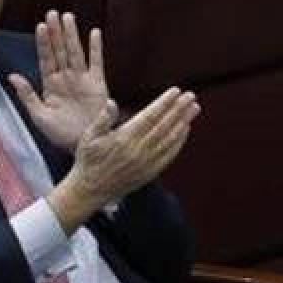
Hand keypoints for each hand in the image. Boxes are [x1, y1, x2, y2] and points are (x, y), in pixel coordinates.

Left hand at [10, 11, 107, 153]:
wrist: (87, 144)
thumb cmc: (62, 134)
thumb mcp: (39, 116)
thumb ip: (27, 95)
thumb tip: (12, 76)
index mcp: (50, 85)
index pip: (46, 59)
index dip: (43, 43)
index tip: (40, 26)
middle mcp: (66, 78)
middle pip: (60, 50)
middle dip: (56, 32)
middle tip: (52, 12)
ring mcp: (82, 79)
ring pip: (75, 52)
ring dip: (72, 35)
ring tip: (68, 17)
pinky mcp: (98, 84)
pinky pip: (97, 62)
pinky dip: (96, 47)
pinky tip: (94, 32)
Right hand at [49, 87, 199, 233]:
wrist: (90, 191)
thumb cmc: (88, 160)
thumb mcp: (89, 137)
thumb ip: (102, 120)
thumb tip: (111, 102)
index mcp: (124, 139)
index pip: (149, 116)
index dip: (164, 103)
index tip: (176, 91)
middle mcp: (138, 151)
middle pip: (164, 126)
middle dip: (179, 109)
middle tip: (191, 96)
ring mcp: (146, 163)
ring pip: (170, 139)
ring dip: (183, 122)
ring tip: (194, 108)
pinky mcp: (150, 172)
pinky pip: (169, 154)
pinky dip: (179, 141)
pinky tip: (186, 129)